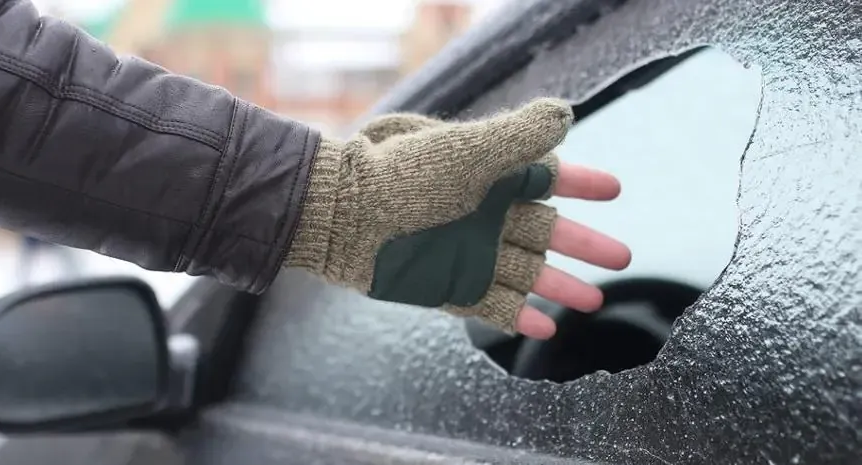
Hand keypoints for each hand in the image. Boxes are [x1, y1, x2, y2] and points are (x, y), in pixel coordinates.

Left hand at [286, 98, 628, 336]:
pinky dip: (517, 317)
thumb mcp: (468, 149)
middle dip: (584, 245)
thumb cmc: (404, 175)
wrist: (345, 216)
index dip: (581, 183)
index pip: (546, 178)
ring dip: (560, 287)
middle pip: (546, 232)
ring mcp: (468, 253)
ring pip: (526, 273)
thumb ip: (520, 136)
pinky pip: (491, 306)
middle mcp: (483, 215)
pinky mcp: (449, 287)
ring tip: (593, 301)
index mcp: (489, 176)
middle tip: (622, 257)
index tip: (614, 189)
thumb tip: (564, 115)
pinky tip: (545, 327)